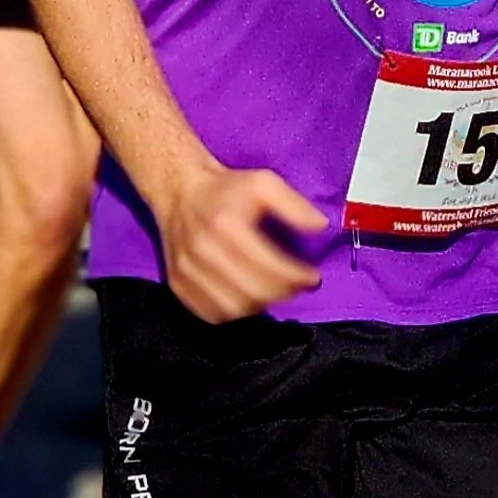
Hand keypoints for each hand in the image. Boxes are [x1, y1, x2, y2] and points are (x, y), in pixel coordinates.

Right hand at [157, 162, 324, 322]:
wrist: (180, 191)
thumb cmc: (225, 189)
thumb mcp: (264, 183)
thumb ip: (294, 205)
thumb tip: (320, 227)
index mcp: (226, 225)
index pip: (270, 268)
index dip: (297, 279)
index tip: (312, 277)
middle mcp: (203, 251)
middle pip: (253, 293)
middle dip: (283, 294)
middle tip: (297, 286)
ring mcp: (187, 271)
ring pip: (233, 309)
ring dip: (260, 305)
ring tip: (271, 290)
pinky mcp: (178, 284)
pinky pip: (211, 314)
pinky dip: (233, 312)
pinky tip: (246, 296)